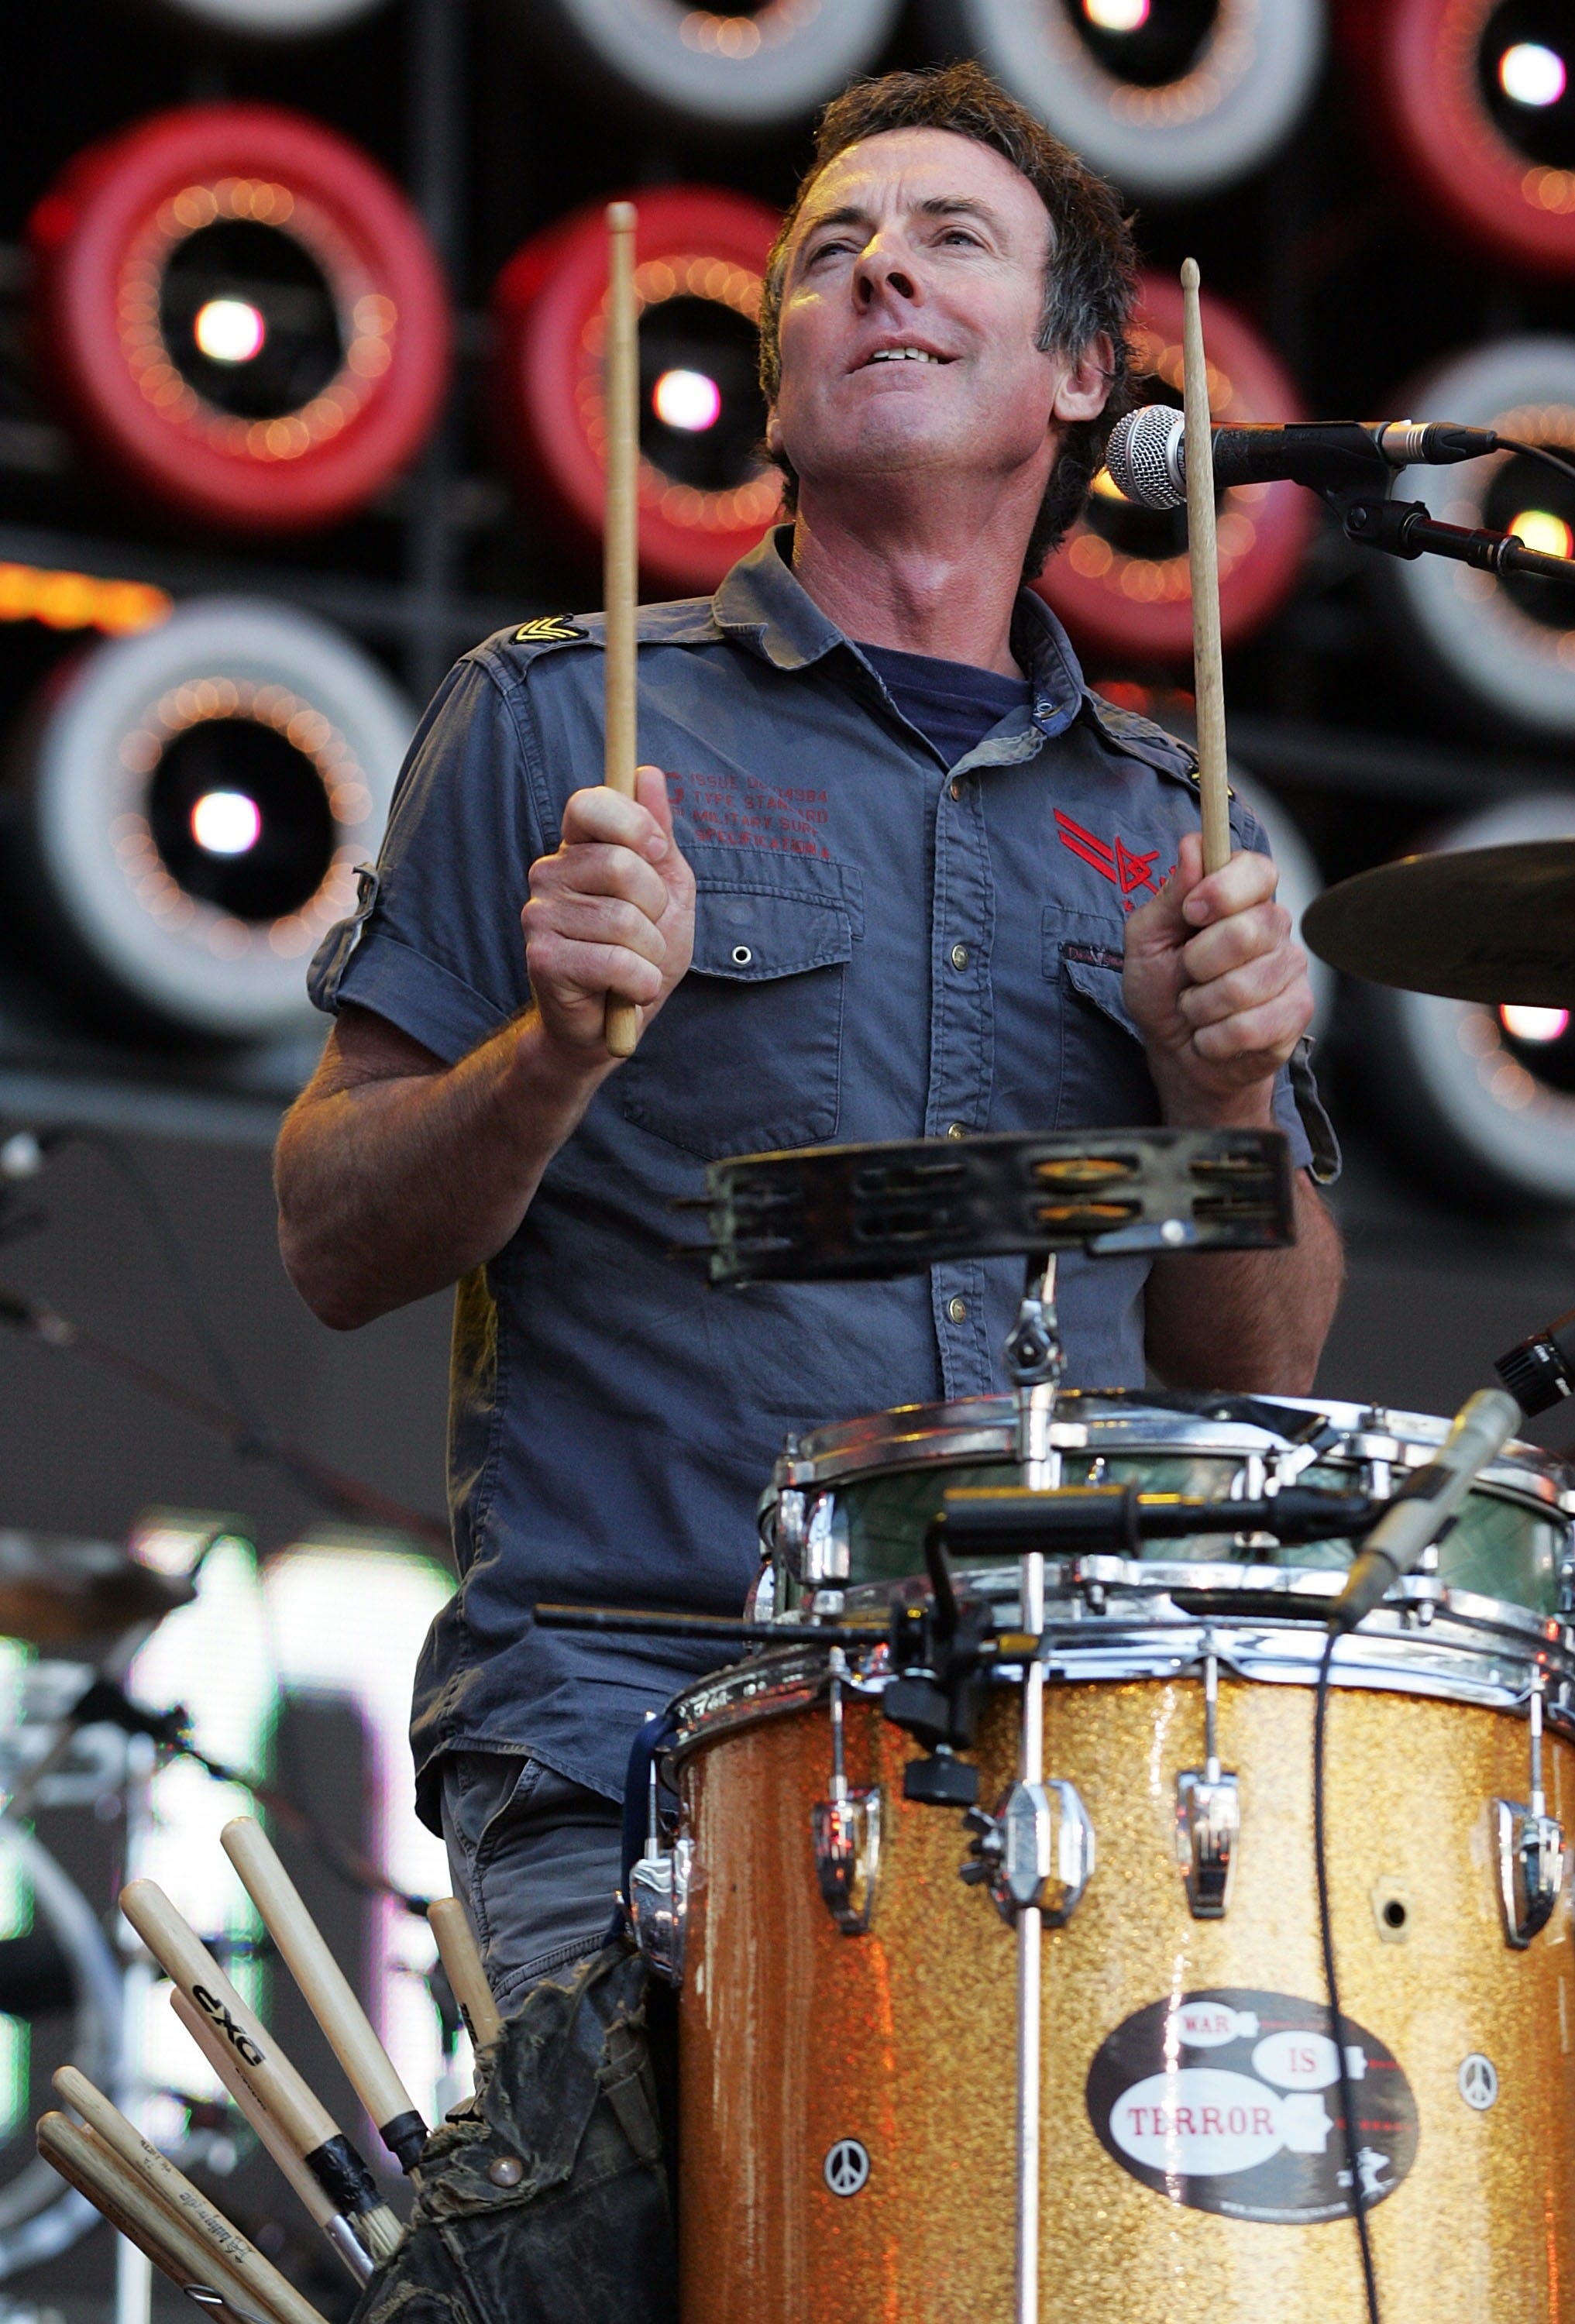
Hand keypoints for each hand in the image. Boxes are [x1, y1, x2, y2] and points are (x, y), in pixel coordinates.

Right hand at [520, 766, 695, 1060]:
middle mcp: (549, 875)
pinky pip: (616, 961)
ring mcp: (539, 916)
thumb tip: (648, 775)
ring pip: (624, 920)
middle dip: (656, 906)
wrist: (613, 1025)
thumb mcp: (667, 892)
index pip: (590, 805)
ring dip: (651, 953)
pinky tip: (627, 991)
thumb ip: (658, 837)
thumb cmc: (641, 954)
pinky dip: (640, 983)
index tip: (656, 851)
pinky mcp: (543, 959)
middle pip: (620, 864)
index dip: (634, 823)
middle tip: (647, 932)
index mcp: (578, 850)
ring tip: (636, 965)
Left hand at [1122, 829, 1313, 1126]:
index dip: (1224, 889)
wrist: (1176, 1051)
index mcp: (1240, 897)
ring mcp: (1290, 969)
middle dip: (1198, 963)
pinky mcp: (1296, 1013)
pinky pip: (1250, 1026)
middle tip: (1187, 974)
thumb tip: (1193, 847)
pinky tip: (1214, 1035)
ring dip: (1200, 1006)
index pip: (1258, 870)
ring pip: (1243, 986)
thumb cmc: (1163, 987)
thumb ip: (1170, 895)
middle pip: (1248, 931)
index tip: (1191, 911)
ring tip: (1197, 1008)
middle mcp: (1274, 926)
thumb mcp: (1147, 938)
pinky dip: (1214, 1038)